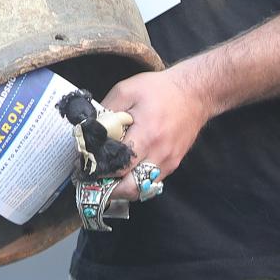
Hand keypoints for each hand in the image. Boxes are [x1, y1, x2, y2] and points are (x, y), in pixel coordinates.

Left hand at [101, 64, 210, 200]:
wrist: (194, 93)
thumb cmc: (159, 90)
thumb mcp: (127, 90)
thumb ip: (107, 109)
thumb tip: (91, 128)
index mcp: (146, 135)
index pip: (119, 166)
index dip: (99, 170)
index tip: (85, 168)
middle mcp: (159, 154)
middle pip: (131, 188)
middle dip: (110, 189)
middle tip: (95, 180)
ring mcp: (169, 162)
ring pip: (142, 189)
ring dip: (124, 188)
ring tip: (108, 178)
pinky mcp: (174, 163)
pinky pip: (153, 181)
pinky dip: (138, 181)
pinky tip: (127, 171)